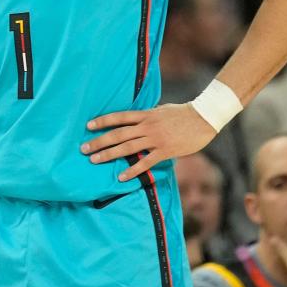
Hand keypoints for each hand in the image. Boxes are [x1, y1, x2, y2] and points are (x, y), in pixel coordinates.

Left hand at [83, 103, 216, 181]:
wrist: (203, 118)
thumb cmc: (182, 113)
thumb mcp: (160, 109)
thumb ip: (146, 116)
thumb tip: (134, 119)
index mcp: (145, 115)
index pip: (119, 117)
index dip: (103, 121)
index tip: (88, 125)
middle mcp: (147, 126)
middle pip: (118, 134)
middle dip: (99, 141)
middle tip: (83, 149)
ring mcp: (156, 139)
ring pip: (127, 148)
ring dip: (109, 154)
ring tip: (94, 160)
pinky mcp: (165, 151)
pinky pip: (146, 162)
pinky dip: (133, 170)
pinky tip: (122, 177)